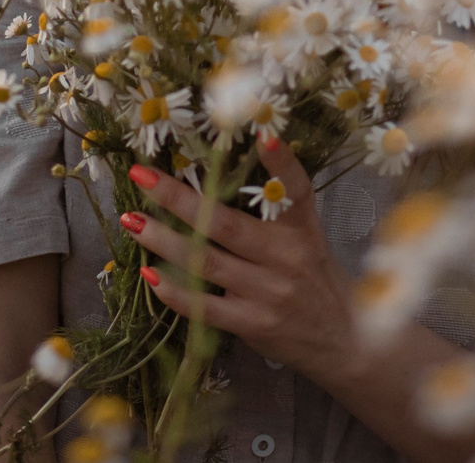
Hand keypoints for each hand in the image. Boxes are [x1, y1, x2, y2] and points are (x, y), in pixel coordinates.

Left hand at [122, 136, 359, 381]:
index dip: (281, 163)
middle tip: (142, 176)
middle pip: (224, 224)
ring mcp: (268, 293)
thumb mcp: (307, 238)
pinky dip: (175, 291)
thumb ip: (274, 210)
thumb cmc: (314, 278)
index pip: (295, 191)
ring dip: (163, 240)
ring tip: (132, 220)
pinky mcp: (254, 324)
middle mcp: (287, 258)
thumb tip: (224, 171)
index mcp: (302, 230)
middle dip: (178, 198)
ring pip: (205, 261)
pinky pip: (206, 308)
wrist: (343, 340)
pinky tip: (150, 275)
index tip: (262, 134)